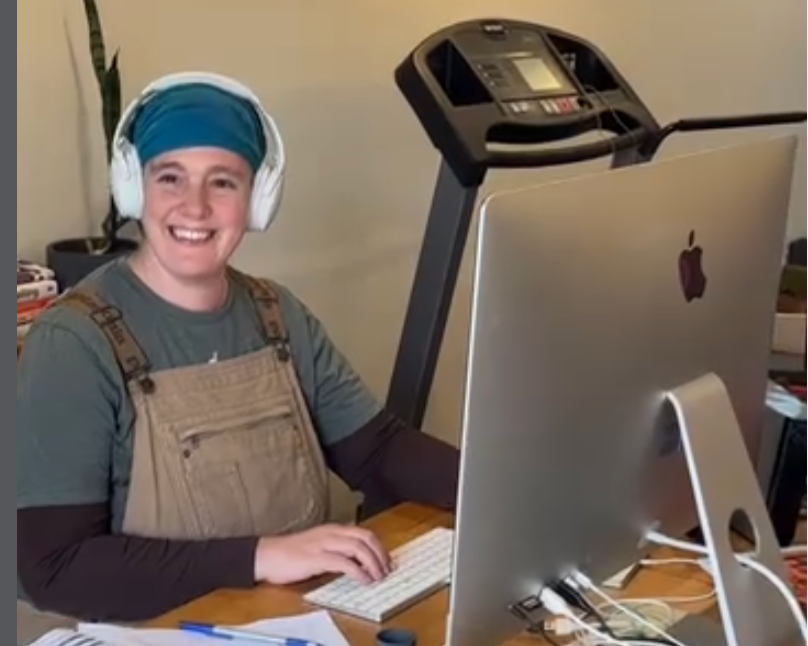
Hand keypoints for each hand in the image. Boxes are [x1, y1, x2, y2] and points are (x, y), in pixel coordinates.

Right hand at [255, 524, 392, 584]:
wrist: (266, 554)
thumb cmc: (291, 553)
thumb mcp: (318, 546)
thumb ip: (336, 549)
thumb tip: (357, 562)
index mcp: (333, 529)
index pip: (364, 533)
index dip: (379, 547)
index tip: (387, 561)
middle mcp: (331, 533)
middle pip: (366, 538)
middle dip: (381, 554)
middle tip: (387, 569)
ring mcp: (324, 544)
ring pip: (358, 548)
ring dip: (373, 563)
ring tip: (378, 576)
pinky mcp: (317, 558)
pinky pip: (344, 563)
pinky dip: (359, 572)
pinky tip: (364, 580)